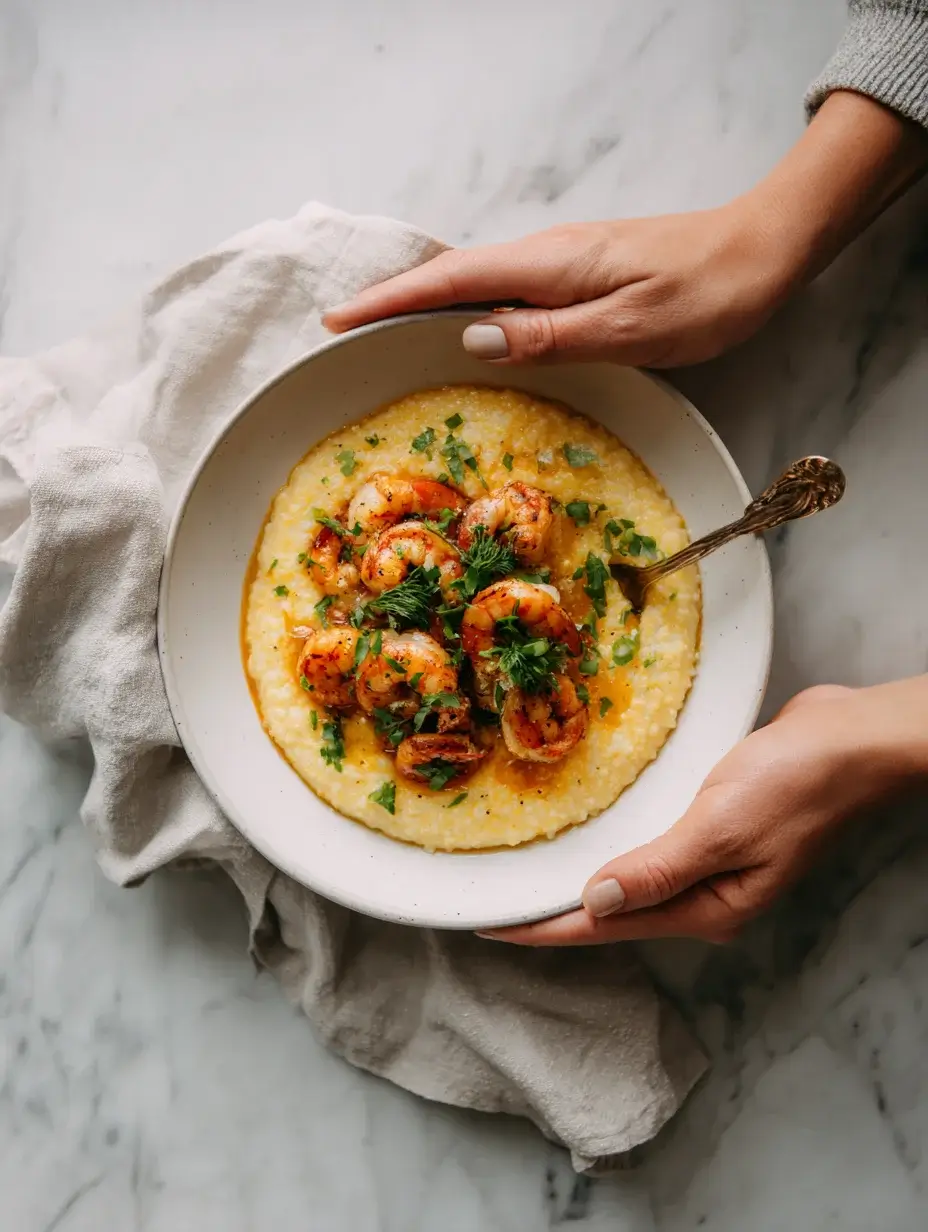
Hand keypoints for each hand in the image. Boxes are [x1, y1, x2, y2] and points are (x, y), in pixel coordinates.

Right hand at [324, 93, 927, 367]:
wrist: (762, 250)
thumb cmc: (706, 292)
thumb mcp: (631, 326)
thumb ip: (551, 334)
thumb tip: (474, 337)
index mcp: (551, 265)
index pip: (451, 281)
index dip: (390, 300)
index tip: (337, 319)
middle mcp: (548, 254)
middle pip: (452, 275)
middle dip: (391, 298)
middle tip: (342, 331)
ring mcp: (563, 260)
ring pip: (477, 280)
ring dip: (425, 301)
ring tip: (382, 331)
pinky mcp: (580, 271)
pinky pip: (506, 287)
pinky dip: (468, 303)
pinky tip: (463, 325)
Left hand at [479, 678, 927, 945]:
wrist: (851, 740)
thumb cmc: (797, 782)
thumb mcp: (721, 828)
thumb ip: (658, 868)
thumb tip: (594, 902)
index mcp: (708, 908)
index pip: (606, 926)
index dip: (544, 926)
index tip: (490, 927)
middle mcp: (706, 895)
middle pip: (613, 911)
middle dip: (554, 909)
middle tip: (495, 901)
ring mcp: (712, 865)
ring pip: (630, 880)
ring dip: (581, 877)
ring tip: (526, 874)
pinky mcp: (714, 830)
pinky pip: (650, 847)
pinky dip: (614, 845)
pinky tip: (590, 834)